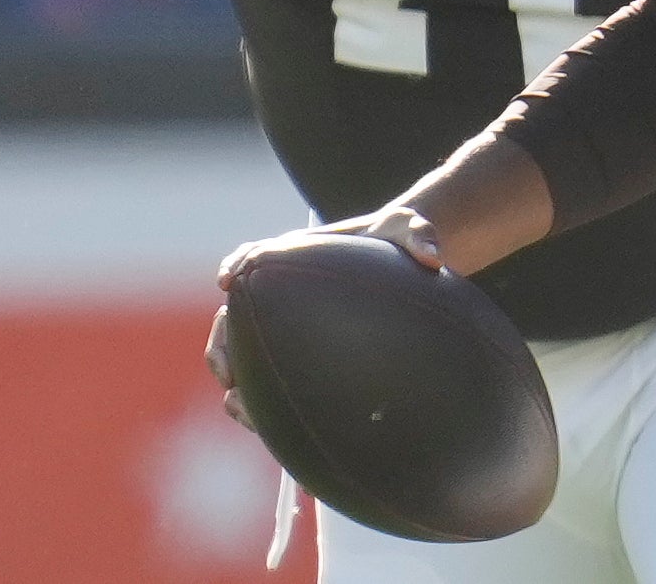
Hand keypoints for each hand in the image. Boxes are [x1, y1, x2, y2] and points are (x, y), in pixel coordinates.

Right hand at [204, 209, 448, 429]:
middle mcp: (277, 295)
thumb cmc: (395, 246)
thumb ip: (419, 234)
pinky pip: (270, 383)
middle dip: (222, 346)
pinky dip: (263, 403)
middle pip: (231, 320)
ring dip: (234, 383)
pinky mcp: (295, 358)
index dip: (235, 267)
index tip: (229, 279)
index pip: (250, 259)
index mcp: (292, 257)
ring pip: (240, 359)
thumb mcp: (410, 229)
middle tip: (229, 373)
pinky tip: (273, 428)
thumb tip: (432, 257)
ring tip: (240, 408)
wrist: (397, 270)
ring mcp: (282, 328)